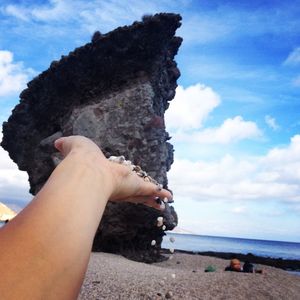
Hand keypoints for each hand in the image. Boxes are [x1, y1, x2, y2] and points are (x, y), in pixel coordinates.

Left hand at [54, 136, 171, 209]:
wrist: (86, 173)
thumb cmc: (79, 159)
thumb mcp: (73, 145)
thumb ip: (66, 144)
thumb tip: (58, 143)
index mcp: (106, 176)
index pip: (116, 182)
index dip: (122, 185)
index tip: (125, 187)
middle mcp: (117, 185)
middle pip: (133, 192)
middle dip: (141, 196)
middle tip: (148, 200)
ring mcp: (128, 188)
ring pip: (144, 194)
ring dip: (153, 197)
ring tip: (163, 203)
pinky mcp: (137, 187)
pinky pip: (152, 191)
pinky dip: (161, 194)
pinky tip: (168, 197)